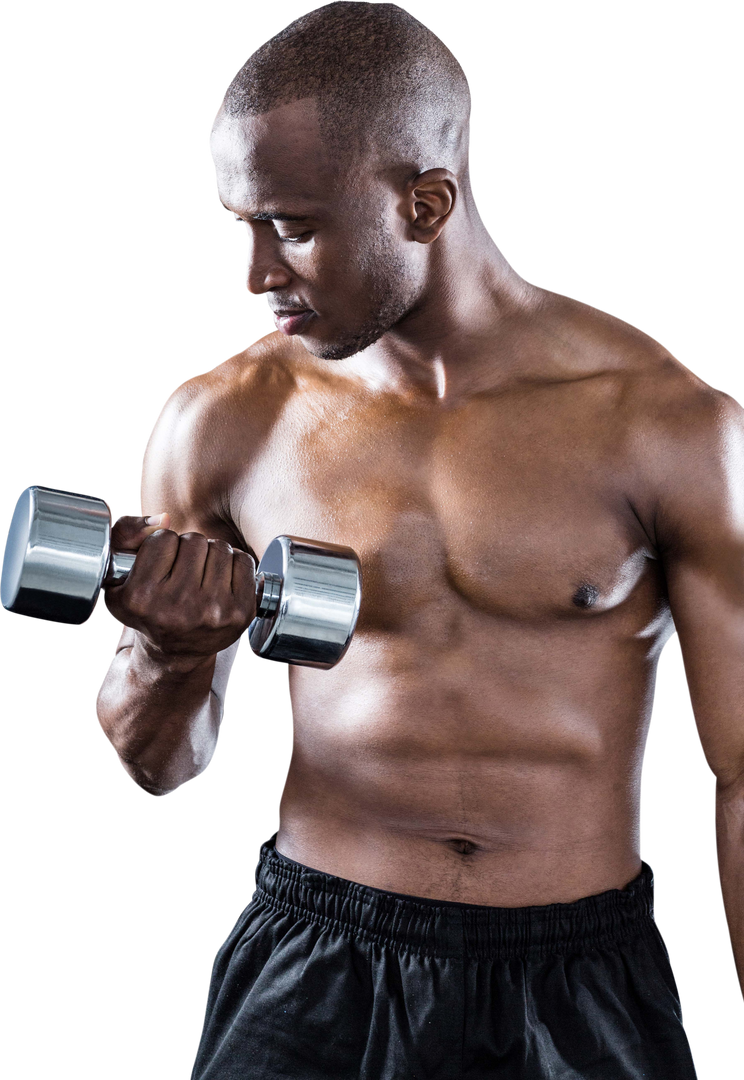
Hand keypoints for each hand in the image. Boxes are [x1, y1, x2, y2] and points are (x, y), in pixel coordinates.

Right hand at [100, 513, 256, 659]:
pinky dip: (233, 564)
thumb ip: (125, 536)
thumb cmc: (146, 611)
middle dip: (188, 548)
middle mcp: (178, 606)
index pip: (162, 538)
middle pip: (194, 540)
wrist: (175, 652)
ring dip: (211, 555)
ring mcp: (213, 611)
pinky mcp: (240, 612)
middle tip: (183, 568)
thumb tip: (164, 519)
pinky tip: (220, 579)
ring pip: (219, 548)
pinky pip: (243, 561)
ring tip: (201, 574)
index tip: (161, 562)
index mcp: (143, 598)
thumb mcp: (117, 580)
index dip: (162, 545)